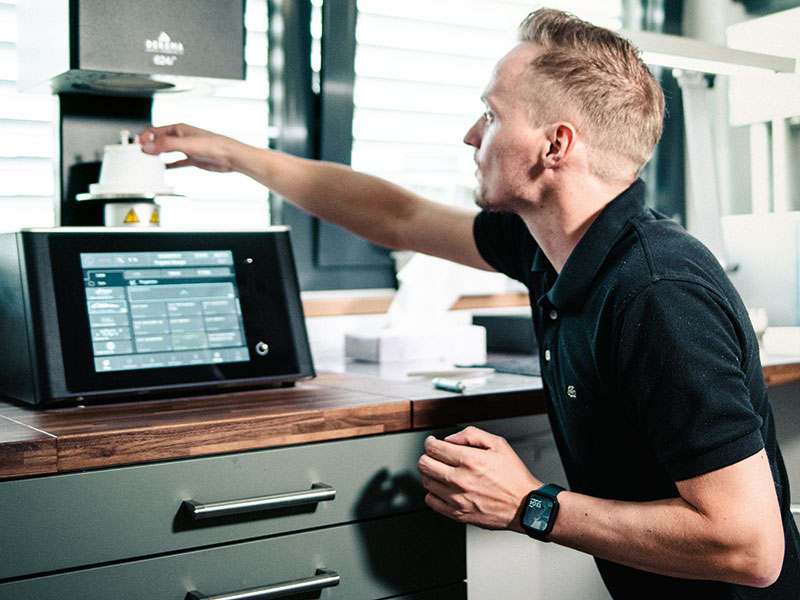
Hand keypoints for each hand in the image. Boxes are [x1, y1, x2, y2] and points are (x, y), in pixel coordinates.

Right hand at [139, 123, 241, 172]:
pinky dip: (169, 164)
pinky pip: (177, 161)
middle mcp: (181, 137)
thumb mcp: (186, 144)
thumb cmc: (214, 145)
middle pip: (159, 140)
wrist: (230, 156)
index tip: (136, 146)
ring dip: (157, 155)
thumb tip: (149, 146)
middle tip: (138, 154)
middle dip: (148, 146)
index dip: (144, 137)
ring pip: (167, 150)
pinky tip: (164, 168)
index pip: (155, 131)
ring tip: (147, 160)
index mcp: (178, 129)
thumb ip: (166, 145)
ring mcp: (186, 148)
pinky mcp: (192, 158)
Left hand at [417, 426, 539, 530]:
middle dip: (427, 457)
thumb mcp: (498, 444)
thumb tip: (450, 439)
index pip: (433, 448)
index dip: (430, 443)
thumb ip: (471, 435)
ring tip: (443, 472)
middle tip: (435, 457)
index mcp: (470, 460)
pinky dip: (434, 493)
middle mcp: (460, 480)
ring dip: (431, 475)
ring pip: (426, 482)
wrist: (525, 505)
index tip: (432, 443)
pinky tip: (444, 488)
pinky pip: (431, 501)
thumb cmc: (514, 476)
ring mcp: (457, 498)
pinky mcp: (458, 514)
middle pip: (424, 465)